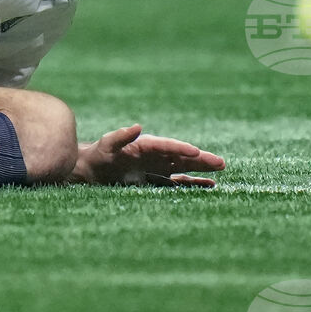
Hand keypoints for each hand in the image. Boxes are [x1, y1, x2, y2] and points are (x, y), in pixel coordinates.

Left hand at [70, 124, 224, 187]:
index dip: (181, 148)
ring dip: (200, 168)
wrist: (90, 169)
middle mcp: (155, 155)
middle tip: (220, 162)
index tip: (196, 152)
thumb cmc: (98, 155)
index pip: (167, 146)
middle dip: (200, 159)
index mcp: (145, 145)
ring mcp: (156, 167)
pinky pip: (177, 181)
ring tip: (220, 168)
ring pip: (183, 167)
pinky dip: (192, 182)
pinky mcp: (155, 179)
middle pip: (181, 156)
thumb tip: (137, 126)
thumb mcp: (107, 145)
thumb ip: (120, 136)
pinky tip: (208, 185)